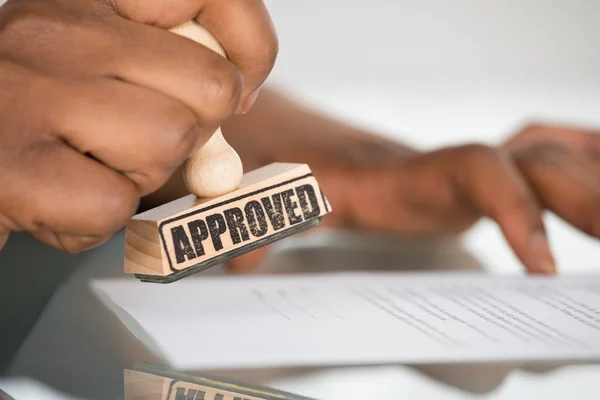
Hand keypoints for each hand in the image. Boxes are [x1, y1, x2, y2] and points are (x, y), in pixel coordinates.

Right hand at [0, 0, 277, 251]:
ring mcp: (29, 95)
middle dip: (188, 132)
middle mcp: (59, 30)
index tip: (234, 90)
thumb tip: (238, 108)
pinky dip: (94, 220)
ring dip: (139, 176)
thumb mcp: (108, 70)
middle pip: (211, 90)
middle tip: (132, 137)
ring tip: (85, 163)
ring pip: (168, 145)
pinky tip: (56, 196)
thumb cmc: (38, 117)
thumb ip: (181, 78)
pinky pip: (114, 205)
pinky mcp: (14, 168)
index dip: (248, 49)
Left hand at [226, 122, 599, 273]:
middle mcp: (448, 166)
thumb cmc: (306, 175)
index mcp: (408, 175)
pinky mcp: (479, 182)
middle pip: (532, 162)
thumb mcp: (285, 201)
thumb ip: (263, 228)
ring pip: (549, 157)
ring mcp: (469, 170)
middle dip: (585, 195)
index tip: (542, 264)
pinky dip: (581, 162)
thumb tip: (235, 264)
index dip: (513, 207)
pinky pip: (542, 158)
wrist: (319, 155)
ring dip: (594, 180)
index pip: (476, 170)